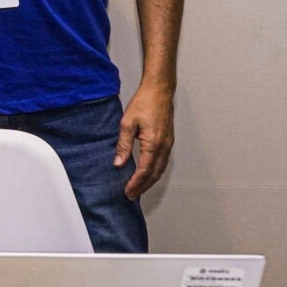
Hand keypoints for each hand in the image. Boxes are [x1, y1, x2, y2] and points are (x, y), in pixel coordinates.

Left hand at [114, 85, 172, 199]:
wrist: (160, 90)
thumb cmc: (144, 103)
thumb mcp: (127, 123)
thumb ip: (123, 145)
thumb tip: (118, 163)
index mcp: (153, 143)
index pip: (144, 170)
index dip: (136, 183)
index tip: (127, 192)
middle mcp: (164, 146)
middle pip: (155, 174)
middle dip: (143, 187)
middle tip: (132, 195)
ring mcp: (168, 144)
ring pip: (161, 169)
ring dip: (150, 181)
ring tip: (138, 189)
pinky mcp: (169, 140)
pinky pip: (163, 162)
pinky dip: (155, 172)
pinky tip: (148, 174)